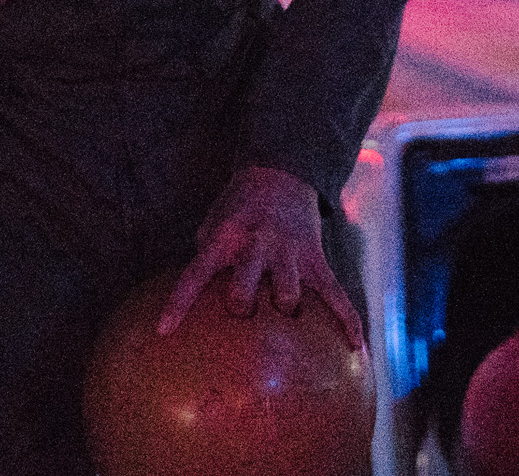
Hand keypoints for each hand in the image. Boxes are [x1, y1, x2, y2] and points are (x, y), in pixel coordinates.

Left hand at [157, 165, 365, 351]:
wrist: (282, 171)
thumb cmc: (239, 205)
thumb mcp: (213, 222)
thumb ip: (206, 256)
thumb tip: (195, 300)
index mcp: (225, 238)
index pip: (195, 274)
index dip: (178, 304)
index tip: (163, 331)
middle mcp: (256, 247)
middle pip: (243, 292)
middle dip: (240, 308)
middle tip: (242, 311)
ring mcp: (289, 253)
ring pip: (288, 296)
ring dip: (283, 311)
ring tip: (283, 313)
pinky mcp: (315, 258)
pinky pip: (335, 294)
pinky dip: (346, 320)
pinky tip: (356, 347)